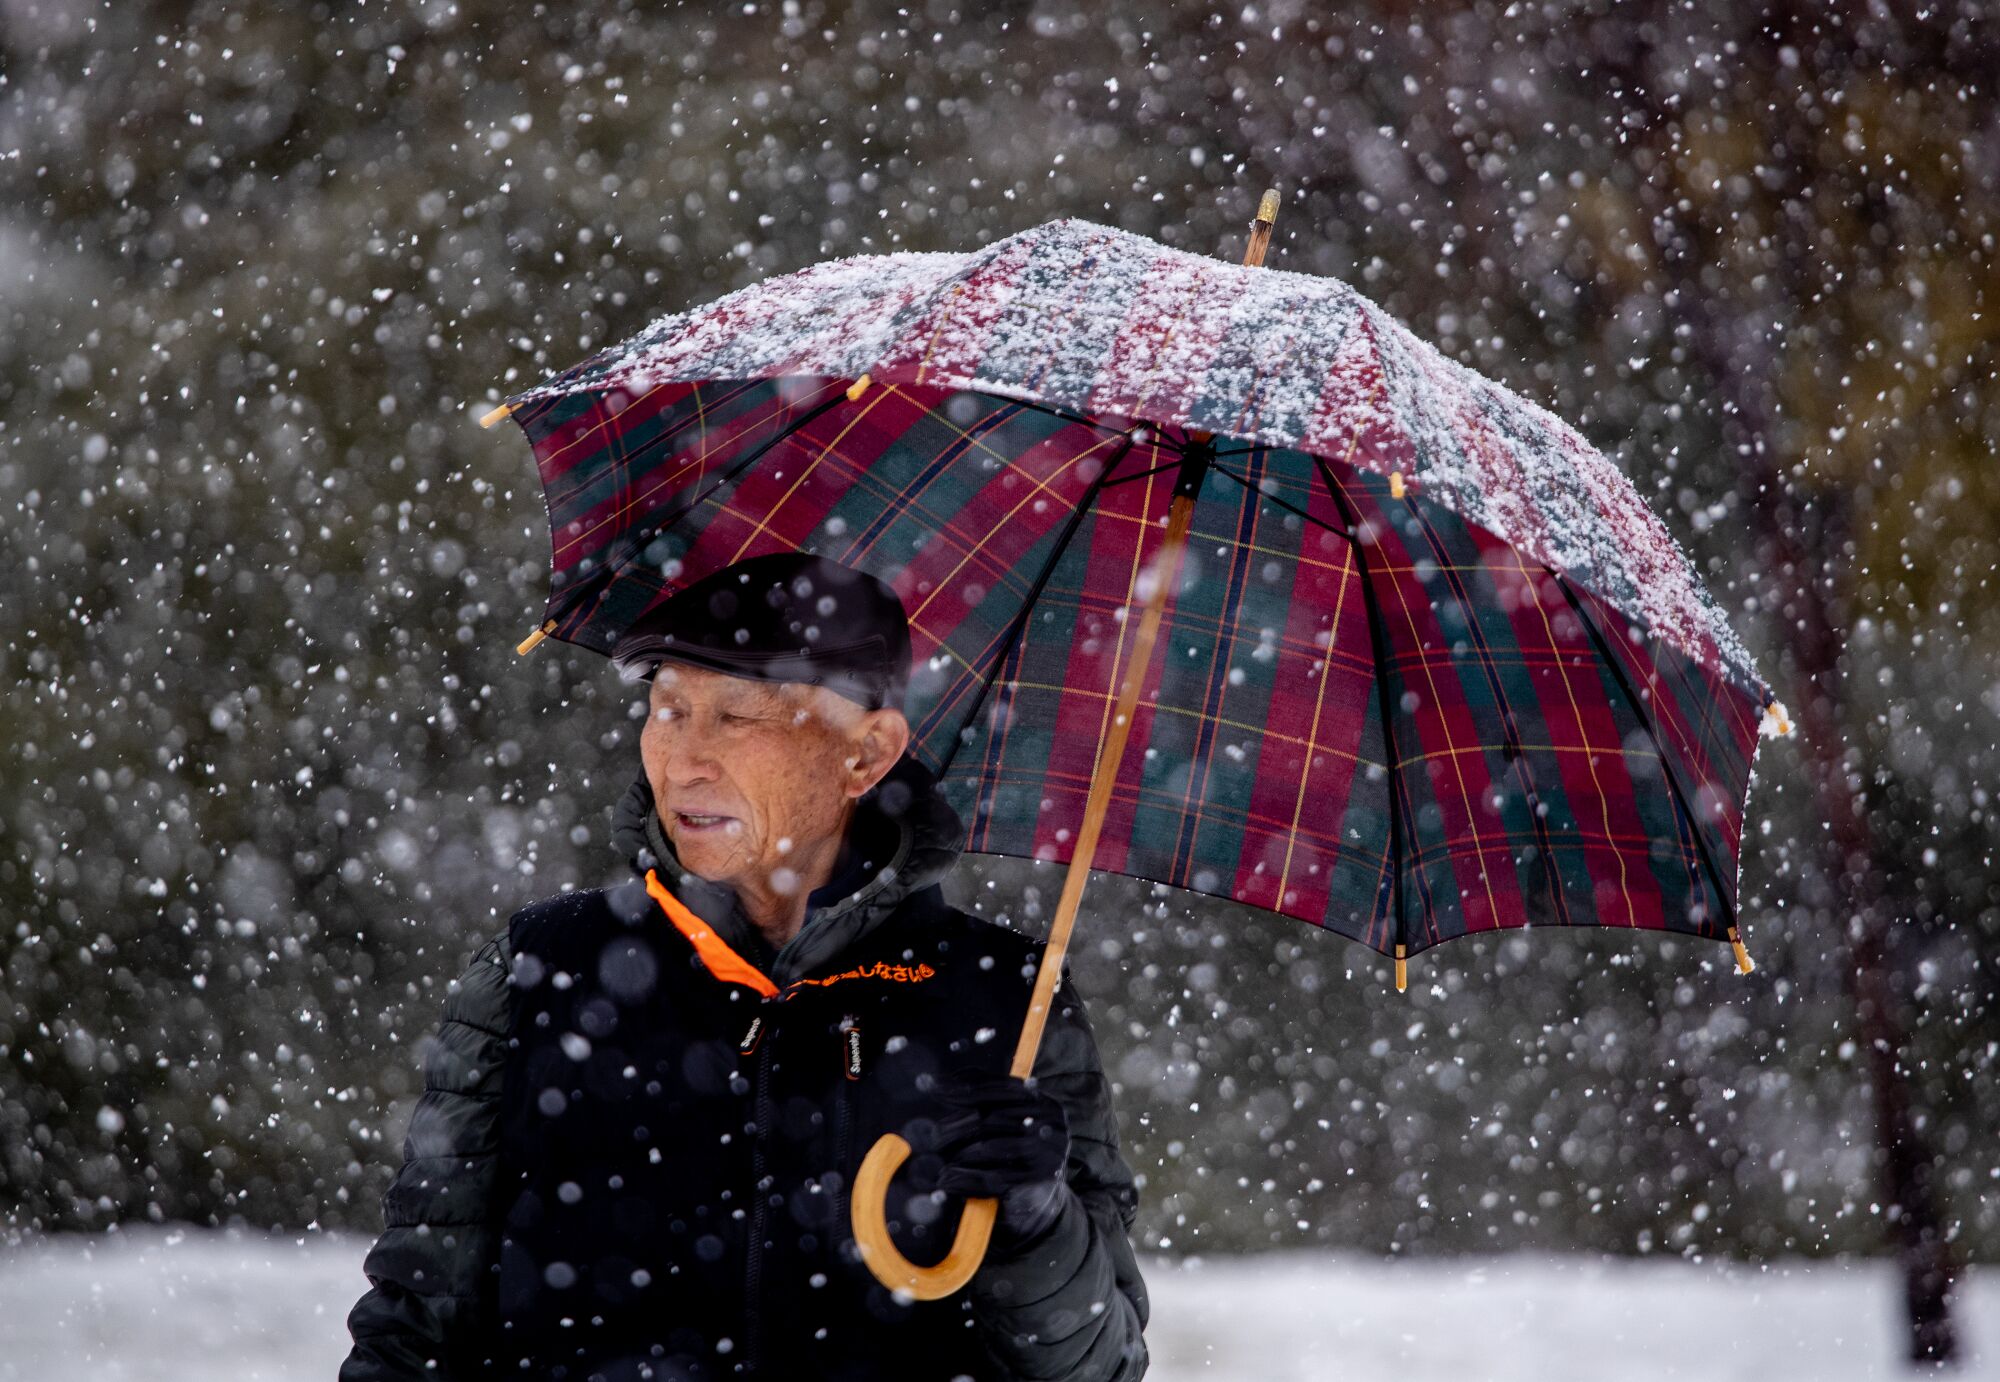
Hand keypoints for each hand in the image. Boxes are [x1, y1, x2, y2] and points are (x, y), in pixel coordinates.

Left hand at [934, 1070, 1071, 1247]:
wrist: (1043, 1202)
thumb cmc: (1017, 1156)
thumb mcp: (1009, 1124)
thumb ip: (983, 1100)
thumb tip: (939, 1081)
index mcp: (1043, 1104)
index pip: (998, 1088)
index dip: (961, 1087)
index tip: (930, 1086)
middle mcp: (1050, 1125)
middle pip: (990, 1119)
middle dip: (954, 1127)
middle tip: (933, 1138)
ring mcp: (1046, 1155)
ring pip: (989, 1148)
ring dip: (959, 1155)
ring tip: (942, 1162)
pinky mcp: (1034, 1185)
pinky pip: (990, 1179)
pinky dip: (963, 1179)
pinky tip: (946, 1181)